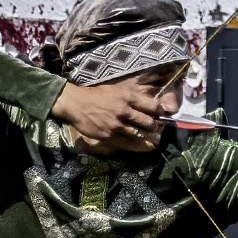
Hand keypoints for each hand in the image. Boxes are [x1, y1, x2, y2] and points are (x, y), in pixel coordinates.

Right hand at [50, 76, 172, 154]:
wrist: (76, 104)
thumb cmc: (97, 96)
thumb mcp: (117, 90)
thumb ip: (132, 98)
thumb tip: (149, 106)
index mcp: (128, 96)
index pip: (153, 106)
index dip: (160, 113)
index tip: (161, 116)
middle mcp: (124, 110)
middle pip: (149, 122)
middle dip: (156, 127)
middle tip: (158, 130)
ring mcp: (118, 125)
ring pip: (141, 135)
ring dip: (150, 139)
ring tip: (156, 141)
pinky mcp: (111, 136)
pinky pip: (129, 143)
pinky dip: (139, 146)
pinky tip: (146, 147)